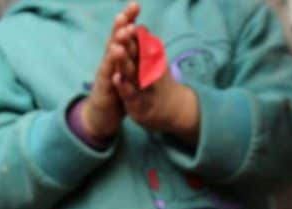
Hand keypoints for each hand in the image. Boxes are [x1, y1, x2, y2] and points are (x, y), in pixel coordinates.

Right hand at [80, 2, 139, 141]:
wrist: (101, 116)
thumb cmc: (115, 91)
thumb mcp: (124, 69)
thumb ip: (129, 52)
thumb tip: (137, 31)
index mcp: (116, 58)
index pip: (123, 35)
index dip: (128, 20)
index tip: (135, 5)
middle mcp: (108, 64)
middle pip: (114, 43)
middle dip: (119, 29)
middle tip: (124, 15)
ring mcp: (104, 78)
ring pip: (109, 62)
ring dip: (115, 49)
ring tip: (120, 36)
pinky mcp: (103, 94)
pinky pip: (108, 86)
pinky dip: (112, 78)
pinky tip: (114, 73)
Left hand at [110, 18, 200, 145]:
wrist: (175, 111)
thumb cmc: (159, 84)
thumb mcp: (153, 64)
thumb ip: (146, 47)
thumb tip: (140, 27)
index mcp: (147, 60)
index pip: (138, 42)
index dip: (131, 30)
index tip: (126, 14)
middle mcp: (146, 71)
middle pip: (135, 54)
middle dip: (128, 41)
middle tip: (123, 27)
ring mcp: (143, 88)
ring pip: (132, 73)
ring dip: (124, 61)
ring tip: (117, 49)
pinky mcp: (139, 104)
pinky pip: (130, 94)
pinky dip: (124, 87)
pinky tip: (116, 78)